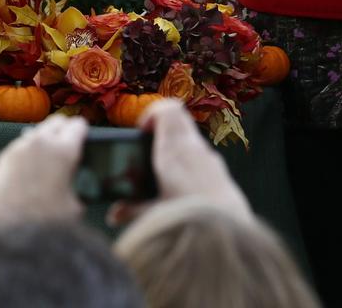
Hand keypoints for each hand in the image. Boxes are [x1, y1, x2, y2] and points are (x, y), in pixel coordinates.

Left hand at [0, 113, 86, 225]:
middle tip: (70, 143)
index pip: (78, 125)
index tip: (85, 138)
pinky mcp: (5, 157)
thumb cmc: (48, 222)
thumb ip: (79, 183)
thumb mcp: (76, 204)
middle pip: (57, 121)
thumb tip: (79, 178)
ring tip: (51, 156)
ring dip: (46, 139)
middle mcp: (40, 142)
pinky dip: (30, 150)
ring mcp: (20, 147)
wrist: (11, 233)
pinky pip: (22, 144)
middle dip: (65, 129)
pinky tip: (33, 167)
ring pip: (38, 131)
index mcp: (63, 150)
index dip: (83, 132)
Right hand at [108, 99, 250, 224]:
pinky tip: (184, 179)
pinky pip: (201, 150)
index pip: (166, 109)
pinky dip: (190, 155)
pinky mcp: (219, 167)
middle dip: (162, 124)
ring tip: (164, 162)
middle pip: (179, 115)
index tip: (142, 131)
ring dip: (177, 140)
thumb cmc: (188, 217)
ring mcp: (208, 155)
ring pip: (191, 133)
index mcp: (172, 150)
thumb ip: (131, 211)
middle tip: (149, 142)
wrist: (227, 230)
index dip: (152, 114)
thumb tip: (113, 215)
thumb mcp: (154, 214)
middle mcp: (192, 146)